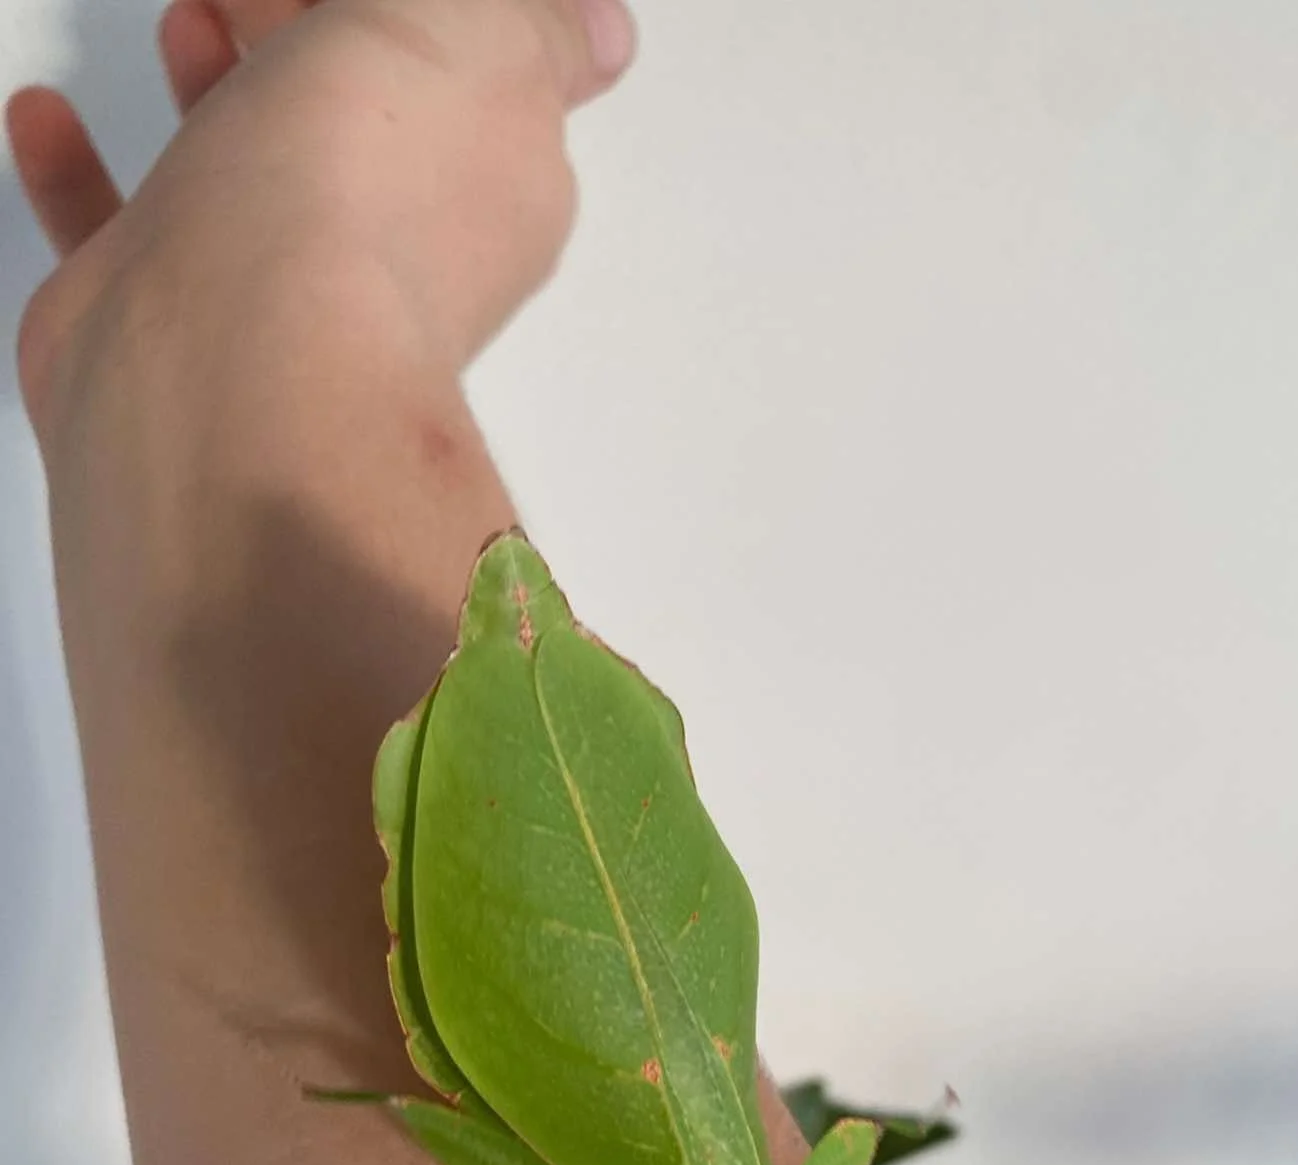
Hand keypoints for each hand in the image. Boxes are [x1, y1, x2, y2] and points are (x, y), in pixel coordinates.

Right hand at [5, 0, 634, 438]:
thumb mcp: (489, 37)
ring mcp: (278, 305)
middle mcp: (395, 258)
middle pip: (360, 130)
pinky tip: (48, 120)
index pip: (475, 89)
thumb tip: (602, 40)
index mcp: (491, 193)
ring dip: (216, 90)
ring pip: (248, 181)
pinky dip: (87, 181)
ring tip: (183, 20)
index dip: (418, 20)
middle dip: (311, 37)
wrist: (235, 358)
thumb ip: (541, 25)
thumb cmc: (364, 182)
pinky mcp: (167, 342)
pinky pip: (124, 243)